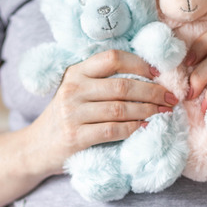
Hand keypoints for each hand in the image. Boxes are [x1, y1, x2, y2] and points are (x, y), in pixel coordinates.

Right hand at [29, 50, 178, 173]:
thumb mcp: (77, 91)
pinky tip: (145, 127)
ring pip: (121, 108)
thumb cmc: (67, 117)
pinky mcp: (75, 136)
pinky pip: (113, 130)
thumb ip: (102, 82)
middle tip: (171, 99)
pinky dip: (133, 128)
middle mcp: (72, 88)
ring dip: (148, 111)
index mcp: (76, 71)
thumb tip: (149, 77)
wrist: (35, 148)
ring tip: (163, 113)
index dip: (139, 64)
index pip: (112, 58)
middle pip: (122, 85)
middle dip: (153, 92)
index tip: (158, 74)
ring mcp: (71, 113)